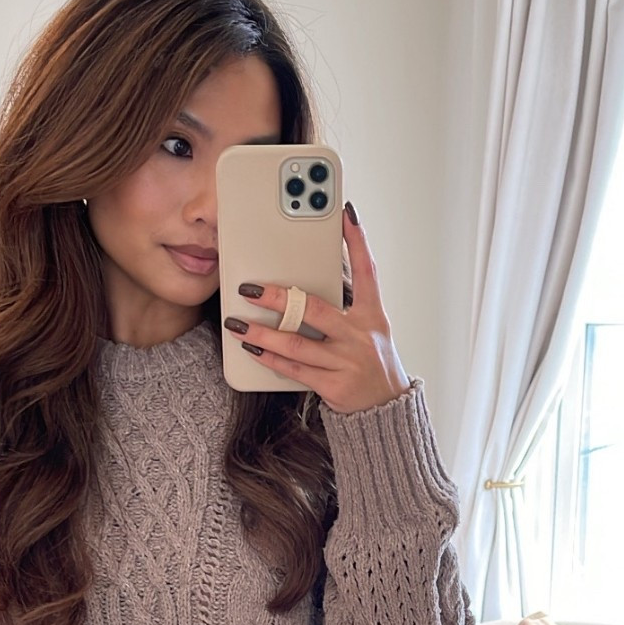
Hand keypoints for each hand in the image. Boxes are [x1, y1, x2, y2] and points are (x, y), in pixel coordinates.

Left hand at [226, 202, 411, 413]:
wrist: (386, 409)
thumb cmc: (372, 363)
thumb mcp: (370, 329)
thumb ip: (345, 306)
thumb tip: (308, 283)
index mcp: (372, 316)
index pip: (367, 271)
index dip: (358, 242)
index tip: (345, 215)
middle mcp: (360, 336)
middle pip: (314, 310)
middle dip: (279, 299)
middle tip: (250, 290)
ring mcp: (346, 362)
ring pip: (296, 345)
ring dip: (262, 335)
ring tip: (238, 325)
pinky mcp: (334, 385)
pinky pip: (295, 370)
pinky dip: (271, 359)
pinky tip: (252, 350)